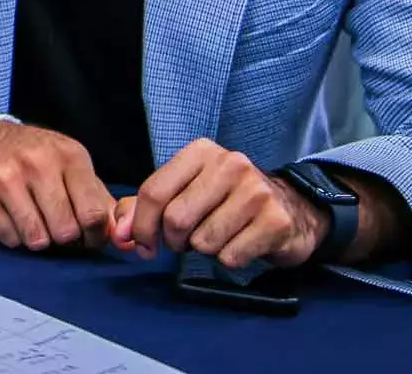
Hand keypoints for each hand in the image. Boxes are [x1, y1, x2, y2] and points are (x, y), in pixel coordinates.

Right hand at [0, 119, 114, 251]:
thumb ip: (101, 202)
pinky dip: (15, 236)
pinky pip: (9, 238)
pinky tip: (14, 217)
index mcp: (69, 156)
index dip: (95, 235)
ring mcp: (6, 177)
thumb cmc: (39, 158)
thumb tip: (123, 240)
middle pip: (66, 231)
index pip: (93, 214)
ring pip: (36, 239)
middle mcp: (37, 163)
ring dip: (39, 239)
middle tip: (59, 228)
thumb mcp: (74, 167)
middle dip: (66, 238)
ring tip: (37, 222)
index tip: (88, 235)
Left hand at [109, 138, 327, 268]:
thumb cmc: (225, 202)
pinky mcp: (275, 221)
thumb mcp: (184, 192)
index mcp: (200, 152)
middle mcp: (230, 164)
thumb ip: (143, 208)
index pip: (154, 191)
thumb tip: (119, 235)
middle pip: (176, 219)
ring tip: (219, 237)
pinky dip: (229, 260)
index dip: (141, 226)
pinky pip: (230, 257)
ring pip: (203, 242)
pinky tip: (241, 244)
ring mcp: (256, 191)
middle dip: (174, 241)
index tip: (142, 245)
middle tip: (186, 242)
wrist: (292, 209)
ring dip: (204, 250)